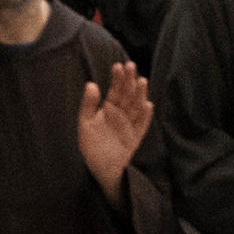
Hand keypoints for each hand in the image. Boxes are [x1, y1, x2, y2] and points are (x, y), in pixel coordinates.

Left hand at [76, 62, 152, 197]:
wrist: (100, 168)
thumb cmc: (91, 145)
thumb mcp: (85, 123)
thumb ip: (88, 104)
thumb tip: (91, 83)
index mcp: (109, 108)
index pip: (115, 90)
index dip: (117, 78)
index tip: (118, 65)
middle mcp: (122, 114)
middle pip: (127, 94)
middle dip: (129, 80)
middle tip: (131, 65)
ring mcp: (130, 125)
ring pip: (136, 106)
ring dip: (139, 94)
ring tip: (141, 81)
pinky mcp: (136, 137)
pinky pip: (142, 125)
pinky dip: (145, 116)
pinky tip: (148, 105)